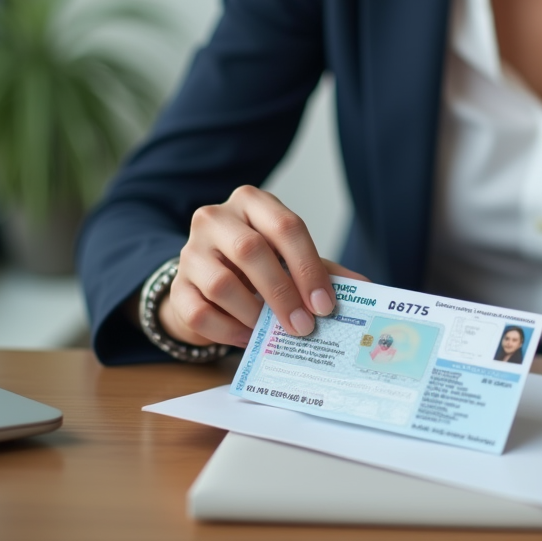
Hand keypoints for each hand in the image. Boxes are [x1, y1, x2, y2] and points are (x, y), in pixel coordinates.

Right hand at [159, 185, 367, 346]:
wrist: (208, 276)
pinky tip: (248, 338)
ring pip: (221, 283)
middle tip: (304, 327)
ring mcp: (190, 251)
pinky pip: (198, 312)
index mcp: (252, 202)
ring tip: (275, 333)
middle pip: (250, 251)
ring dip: (254, 314)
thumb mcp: (292, 258)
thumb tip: (365, 287)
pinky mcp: (176, 286)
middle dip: (283, 294)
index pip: (286, 226)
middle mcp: (216, 218)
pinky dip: (227, 330)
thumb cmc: (258, 263)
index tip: (325, 305)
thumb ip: (325, 269)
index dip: (308, 268)